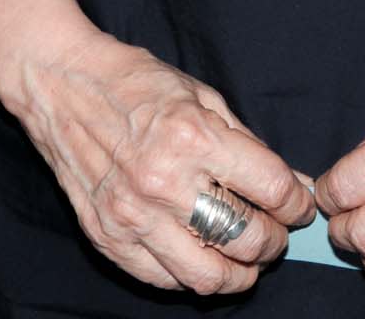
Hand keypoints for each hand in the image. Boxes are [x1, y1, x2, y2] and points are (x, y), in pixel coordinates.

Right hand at [6, 26, 315, 297]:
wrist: (63, 86)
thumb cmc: (136, 83)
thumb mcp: (201, 95)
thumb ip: (247, 143)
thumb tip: (292, 182)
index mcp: (194, 137)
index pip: (270, 188)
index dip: (297, 203)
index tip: (300, 206)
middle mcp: (164, 183)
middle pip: (246, 238)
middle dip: (275, 240)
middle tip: (278, 233)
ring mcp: (133, 217)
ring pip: (209, 275)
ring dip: (241, 273)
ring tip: (247, 258)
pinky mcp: (109, 239)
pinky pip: (166, 280)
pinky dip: (194, 275)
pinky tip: (203, 256)